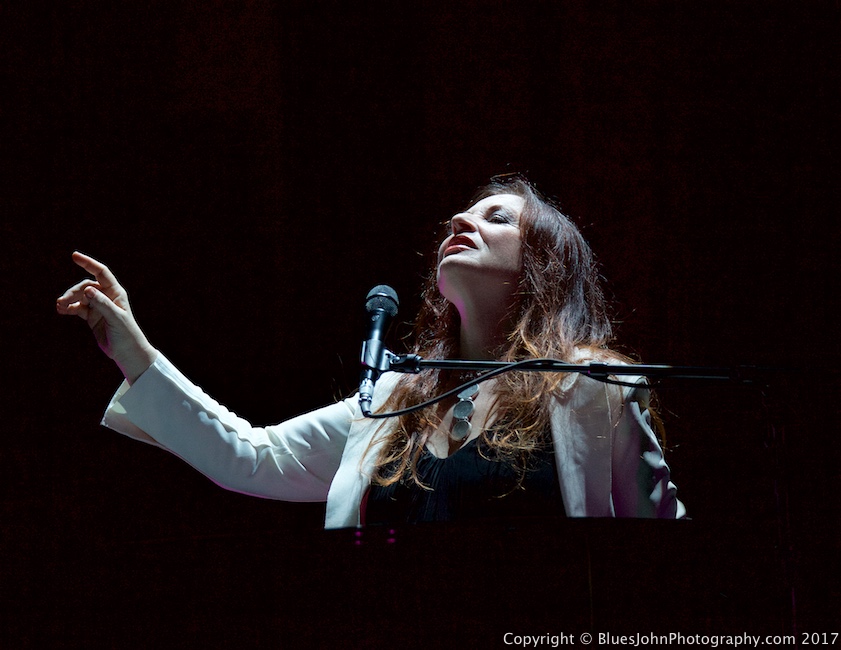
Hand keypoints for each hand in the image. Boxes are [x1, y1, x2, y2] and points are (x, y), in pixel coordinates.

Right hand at [56, 252, 157, 383]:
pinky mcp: (92, 317)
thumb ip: (102, 304)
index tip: (74, 256)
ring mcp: (99, 307)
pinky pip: (78, 308)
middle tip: (62, 302)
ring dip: (69, 300)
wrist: (127, 352)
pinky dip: (69, 308)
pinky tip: (61, 310)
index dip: (88, 263)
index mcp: (116, 293)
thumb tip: (87, 289)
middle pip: (86, 287)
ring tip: (60, 307)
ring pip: (80, 297)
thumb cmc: (127, 334)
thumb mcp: (115, 318)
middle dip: (73, 292)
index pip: (101, 273)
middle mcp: (107, 297)